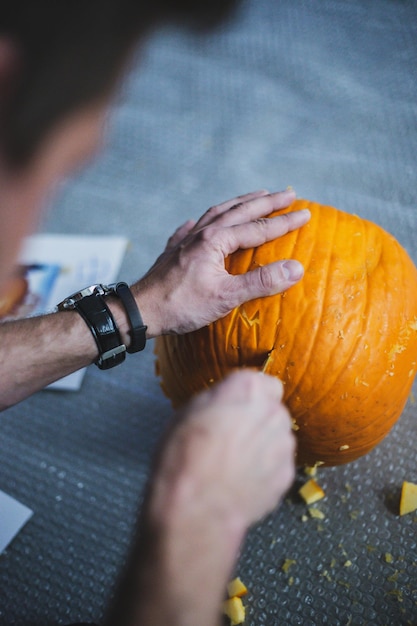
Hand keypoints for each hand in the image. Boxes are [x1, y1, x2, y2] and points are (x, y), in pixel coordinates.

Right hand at [104, 370, 295, 625]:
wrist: (197, 507)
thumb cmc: (184, 458)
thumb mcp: (187, 412)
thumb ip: (217, 400)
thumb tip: (226, 402)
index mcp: (247, 390)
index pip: (263, 381)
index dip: (248, 396)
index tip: (235, 406)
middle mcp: (273, 412)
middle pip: (272, 409)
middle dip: (256, 419)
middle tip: (231, 436)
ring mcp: (283, 445)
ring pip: (277, 436)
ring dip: (263, 444)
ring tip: (234, 462)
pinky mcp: (286, 474)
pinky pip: (278, 464)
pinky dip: (265, 470)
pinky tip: (241, 480)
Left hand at [131, 189, 309, 335]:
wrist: (140, 310)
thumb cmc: (181, 305)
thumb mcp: (226, 297)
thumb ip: (261, 281)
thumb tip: (295, 268)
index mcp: (216, 240)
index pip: (258, 227)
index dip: (284, 221)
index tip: (307, 213)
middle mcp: (201, 233)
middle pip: (240, 210)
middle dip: (267, 201)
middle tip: (289, 193)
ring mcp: (186, 240)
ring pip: (217, 212)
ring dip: (239, 203)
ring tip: (256, 196)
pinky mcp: (173, 251)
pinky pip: (192, 227)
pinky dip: (203, 220)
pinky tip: (199, 222)